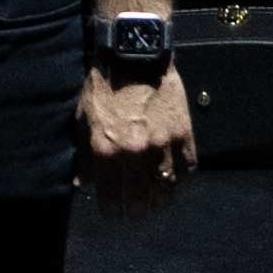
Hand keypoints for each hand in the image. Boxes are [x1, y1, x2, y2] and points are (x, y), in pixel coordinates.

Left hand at [81, 60, 199, 204]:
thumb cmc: (104, 88)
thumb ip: (85, 156)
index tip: (117, 215)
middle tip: (138, 210)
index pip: (111, 199)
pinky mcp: (183, 135)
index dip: (114, 213)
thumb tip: (86, 184)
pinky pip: (188, 171)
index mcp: (106, 151)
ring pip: (167, 191)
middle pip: (142, 202)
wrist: (135, 57)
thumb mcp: (84, 121)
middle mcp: (135, 154)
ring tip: (157, 200)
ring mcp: (162, 145)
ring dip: (162, 200)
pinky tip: (174, 177)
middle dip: (139, 211)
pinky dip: (181, 179)